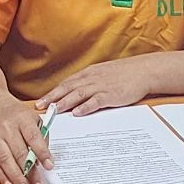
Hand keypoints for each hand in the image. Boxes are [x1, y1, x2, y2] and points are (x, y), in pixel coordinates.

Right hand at [0, 102, 48, 183]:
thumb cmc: (20, 117)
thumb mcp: (35, 119)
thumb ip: (41, 138)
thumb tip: (43, 160)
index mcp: (22, 119)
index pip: (33, 137)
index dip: (42, 152)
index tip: (50, 166)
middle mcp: (7, 129)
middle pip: (19, 152)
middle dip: (30, 172)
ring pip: (5, 160)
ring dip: (16, 177)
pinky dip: (2, 176)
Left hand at [41, 57, 155, 117]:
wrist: (143, 71)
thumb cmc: (124, 74)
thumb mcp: (103, 74)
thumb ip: (89, 82)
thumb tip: (76, 93)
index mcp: (89, 74)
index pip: (66, 84)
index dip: (52, 93)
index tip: (40, 102)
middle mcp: (92, 79)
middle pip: (68, 88)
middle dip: (53, 98)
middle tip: (40, 107)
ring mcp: (101, 86)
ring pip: (78, 94)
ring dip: (64, 103)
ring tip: (53, 111)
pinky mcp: (111, 95)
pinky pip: (95, 101)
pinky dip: (85, 107)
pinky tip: (77, 113)